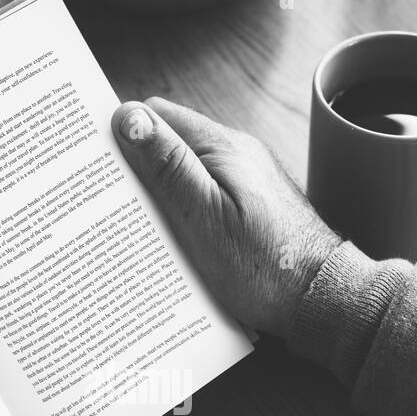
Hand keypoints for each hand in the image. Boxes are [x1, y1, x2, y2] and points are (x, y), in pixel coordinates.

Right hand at [110, 96, 340, 338]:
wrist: (322, 300)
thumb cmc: (263, 268)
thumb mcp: (204, 219)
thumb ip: (168, 166)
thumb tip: (127, 116)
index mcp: (221, 148)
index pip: (155, 115)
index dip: (122, 133)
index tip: (94, 160)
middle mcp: (236, 153)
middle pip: (169, 142)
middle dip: (135, 165)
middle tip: (105, 199)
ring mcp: (246, 179)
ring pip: (185, 169)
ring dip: (157, 190)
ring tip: (131, 222)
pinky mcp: (251, 204)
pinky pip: (204, 193)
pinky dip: (181, 208)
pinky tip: (170, 236)